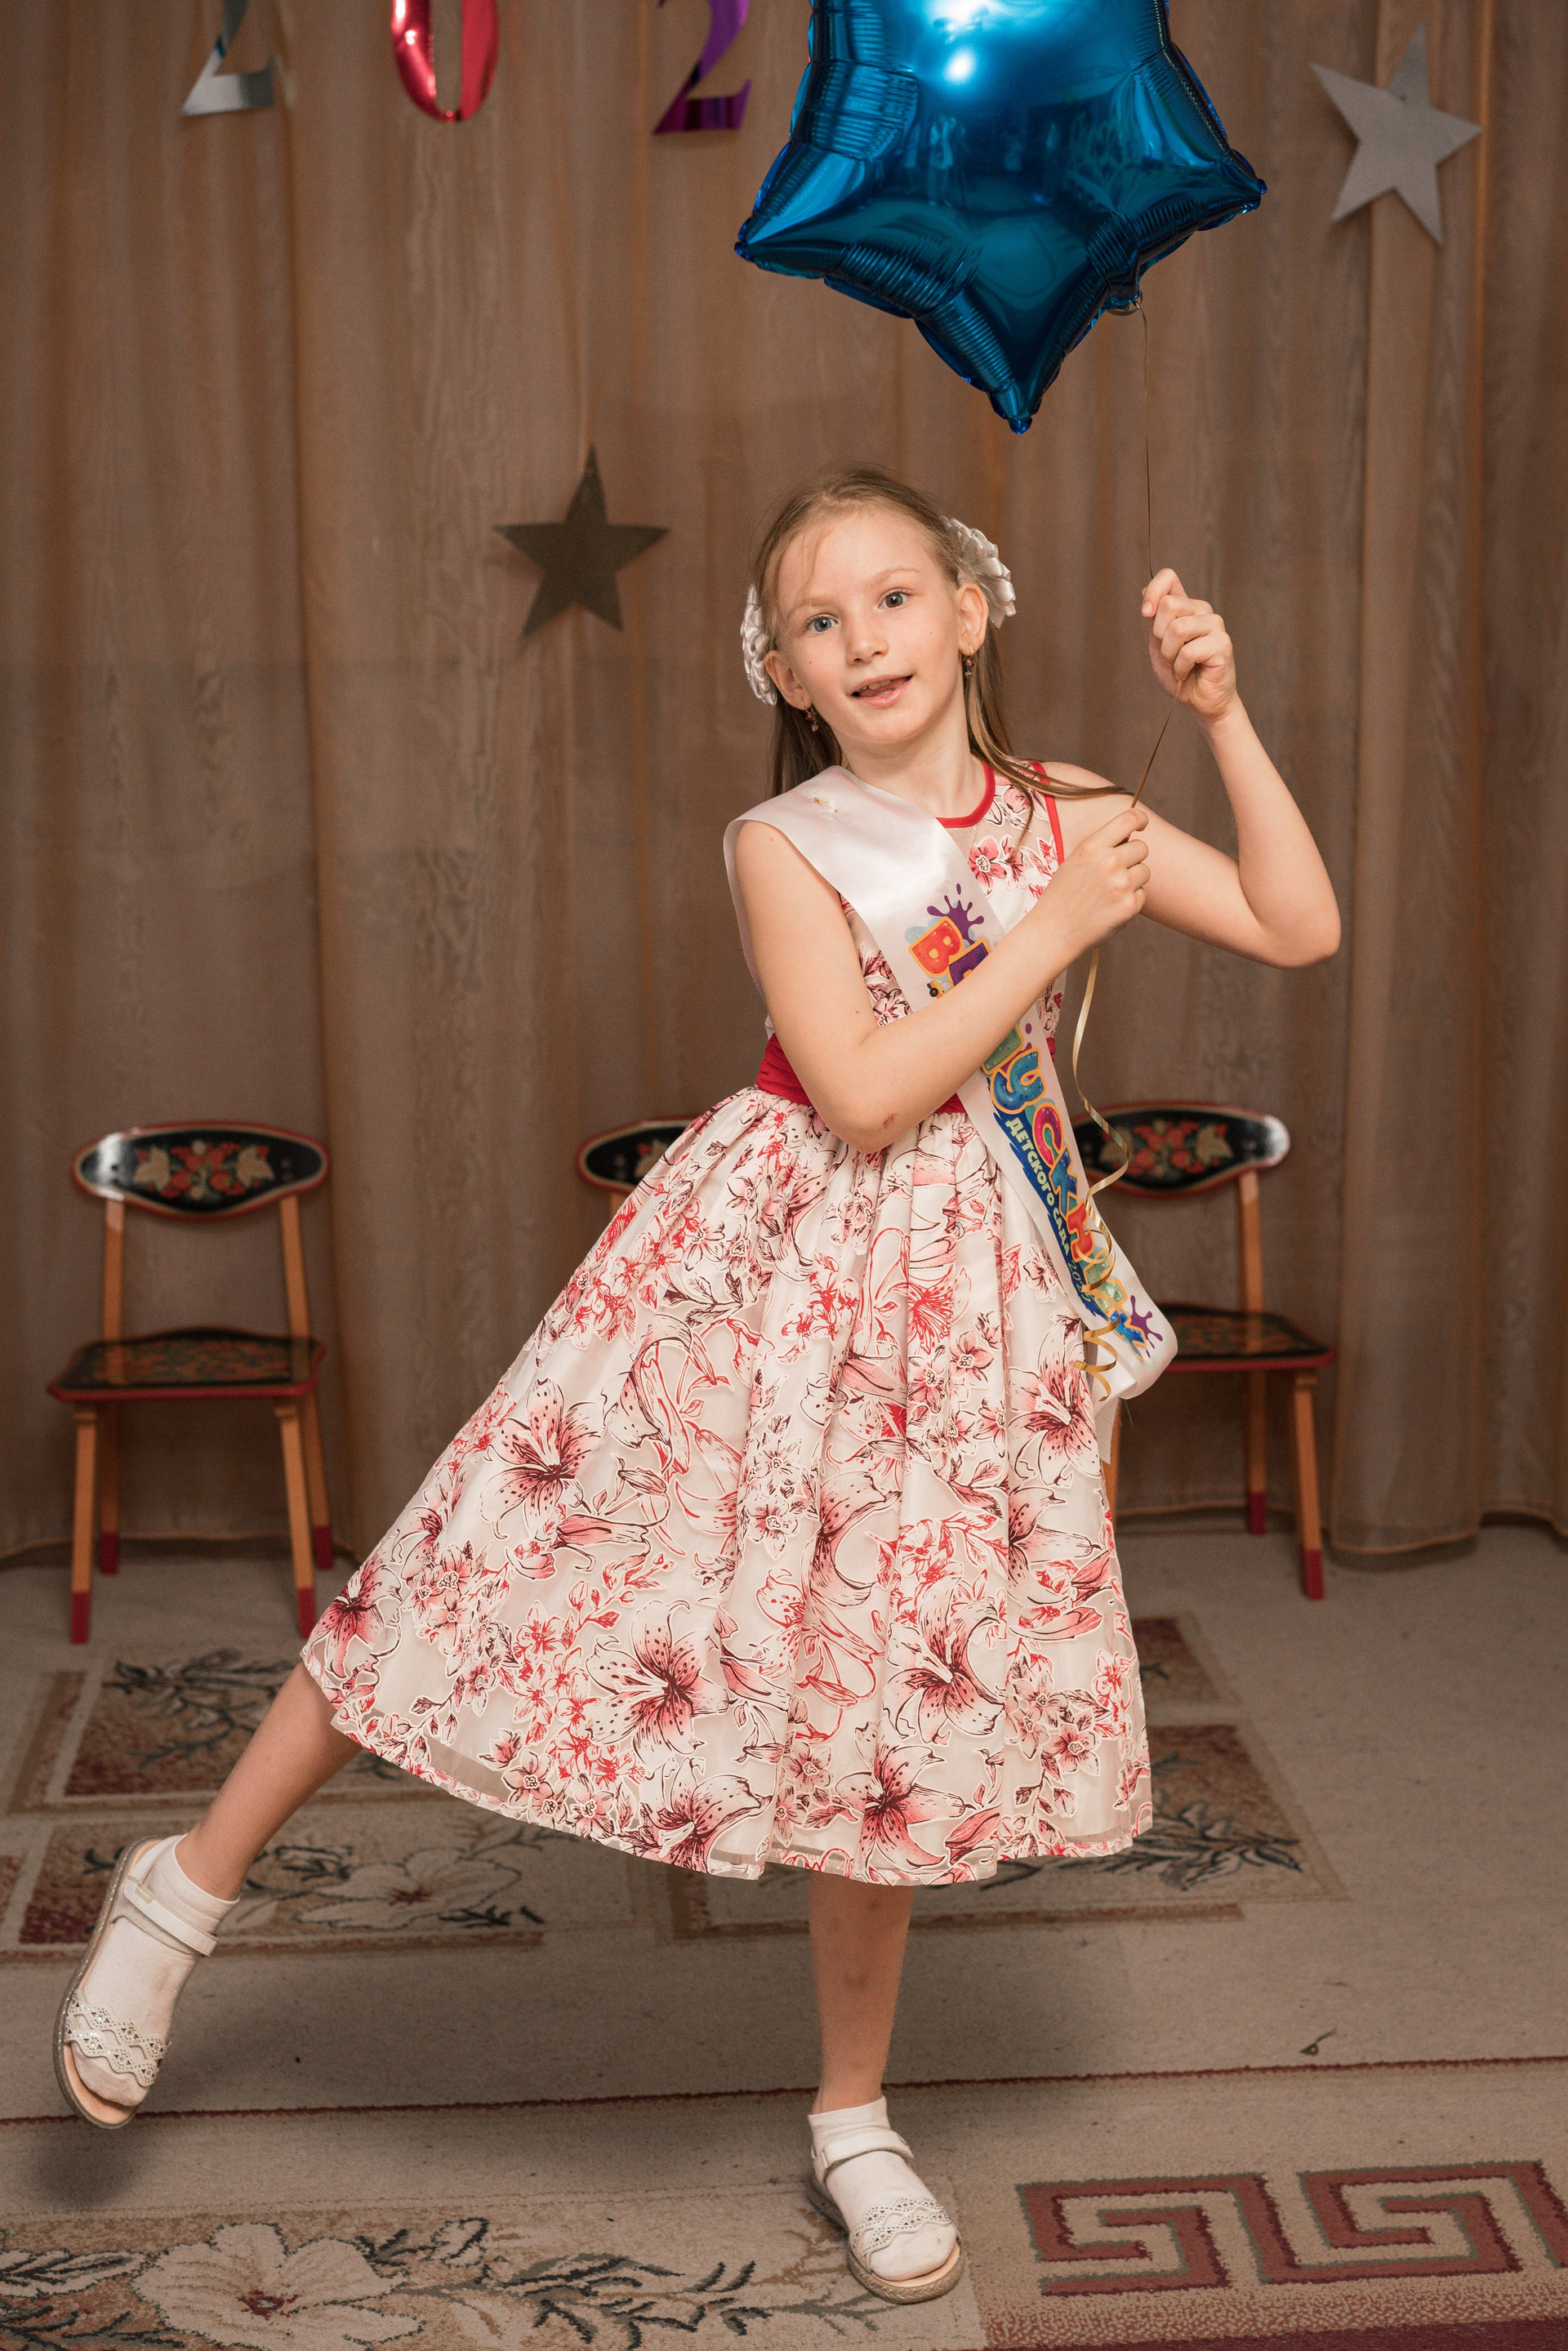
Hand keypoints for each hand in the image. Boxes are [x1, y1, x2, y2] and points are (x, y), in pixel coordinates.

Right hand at [1038, 801, 1149, 963]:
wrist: (1053, 932)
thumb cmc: (1062, 896)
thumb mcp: (1074, 861)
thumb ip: (1101, 848)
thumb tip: (1130, 838)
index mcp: (1092, 847)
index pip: (1128, 819)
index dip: (1140, 819)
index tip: (1142, 825)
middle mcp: (1109, 862)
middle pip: (1142, 847)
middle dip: (1133, 857)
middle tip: (1115, 872)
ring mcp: (1121, 884)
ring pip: (1144, 871)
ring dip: (1133, 880)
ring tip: (1109, 892)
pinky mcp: (1130, 905)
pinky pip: (1142, 894)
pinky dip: (1130, 900)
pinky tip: (1110, 907)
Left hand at [1142, 569, 1236, 722]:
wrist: (1199, 701)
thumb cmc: (1179, 673)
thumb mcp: (1158, 644)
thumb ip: (1154, 619)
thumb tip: (1145, 590)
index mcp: (1185, 606)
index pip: (1169, 577)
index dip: (1153, 591)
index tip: (1146, 614)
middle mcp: (1202, 610)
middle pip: (1169, 604)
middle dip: (1159, 636)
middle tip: (1169, 654)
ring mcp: (1215, 625)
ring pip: (1177, 628)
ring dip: (1170, 654)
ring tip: (1179, 665)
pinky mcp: (1223, 643)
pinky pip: (1188, 651)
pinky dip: (1180, 667)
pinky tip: (1187, 673)